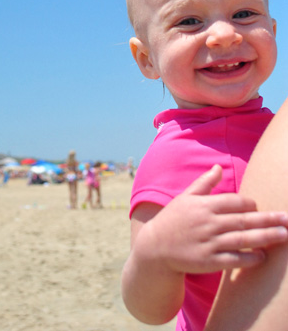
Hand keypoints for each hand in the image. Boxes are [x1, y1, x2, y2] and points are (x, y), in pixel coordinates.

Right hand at [148, 165, 287, 273]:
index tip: (259, 207)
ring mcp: (208, 243)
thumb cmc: (172, 220)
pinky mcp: (207, 261)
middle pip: (244, 220)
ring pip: (242, 239)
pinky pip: (233, 260)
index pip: (234, 201)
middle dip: (268, 219)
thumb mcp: (185, 198)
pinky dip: (249, 258)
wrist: (154, 248)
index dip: (250, 204)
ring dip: (265, 237)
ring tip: (284, 235)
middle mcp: (208, 223)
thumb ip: (204, 183)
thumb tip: (218, 167)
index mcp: (203, 205)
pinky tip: (262, 256)